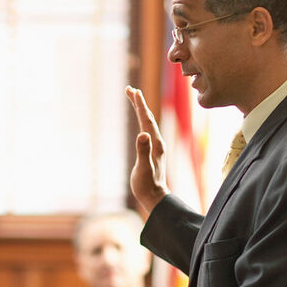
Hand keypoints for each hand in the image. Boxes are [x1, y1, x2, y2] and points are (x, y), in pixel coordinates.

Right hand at [126, 86, 169, 217]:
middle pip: (147, 117)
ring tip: (133, 99)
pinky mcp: (151, 151)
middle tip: (130, 89)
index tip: (133, 91)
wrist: (155, 197)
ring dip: (140, 110)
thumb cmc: (147, 185)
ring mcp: (154, 146)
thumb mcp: (143, 169)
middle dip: (139, 103)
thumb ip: (143, 152)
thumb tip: (143, 134)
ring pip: (147, 122)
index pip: (146, 119)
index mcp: (155, 143)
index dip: (140, 105)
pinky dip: (141, 121)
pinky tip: (139, 121)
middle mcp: (156, 142)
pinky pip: (145, 130)